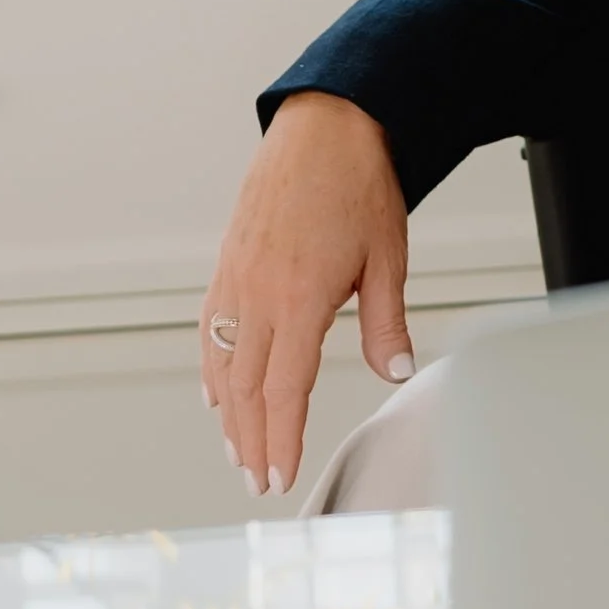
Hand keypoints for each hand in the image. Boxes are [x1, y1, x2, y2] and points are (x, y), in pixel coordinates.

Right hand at [201, 93, 412, 498]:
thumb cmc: (358, 184)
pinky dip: (211, 367)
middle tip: (257, 481)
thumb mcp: (387, 256)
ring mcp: (235, 280)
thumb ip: (387, 321)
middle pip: (246, 387)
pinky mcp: (227, 265)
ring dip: (228, 414)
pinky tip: (216, 392)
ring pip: (222, 363)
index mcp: (299, 298)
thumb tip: (398, 370)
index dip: (281, 439)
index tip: (279, 476)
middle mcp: (257, 294)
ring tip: (237, 451)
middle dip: (250, 441)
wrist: (325, 127)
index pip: (285, 389)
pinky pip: (210, 329)